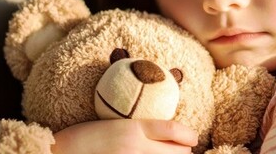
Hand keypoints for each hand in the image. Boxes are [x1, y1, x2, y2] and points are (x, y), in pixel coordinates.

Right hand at [51, 119, 197, 153]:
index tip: (193, 137)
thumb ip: (137, 129)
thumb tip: (162, 135)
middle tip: (183, 150)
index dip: (189, 134)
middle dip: (184, 151)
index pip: (172, 129)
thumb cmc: (82, 139)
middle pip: (178, 151)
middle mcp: (135, 147)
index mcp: (131, 128)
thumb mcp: (111, 125)